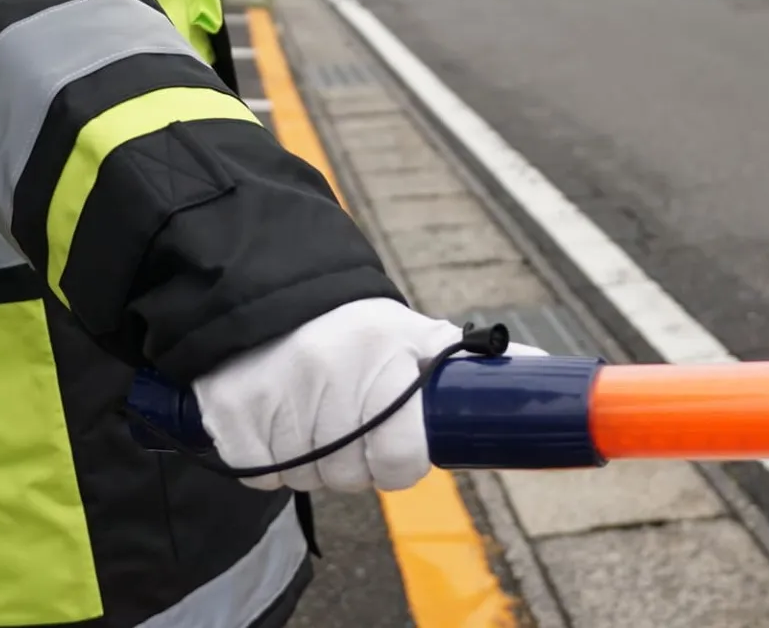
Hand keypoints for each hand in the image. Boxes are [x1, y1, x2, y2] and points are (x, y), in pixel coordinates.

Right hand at [192, 299, 543, 494]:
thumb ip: (467, 362)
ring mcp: (271, 399)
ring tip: (307, 407)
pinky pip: (259, 474)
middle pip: (351, 476)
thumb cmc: (348, 327)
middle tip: (345, 414)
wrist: (259, 289)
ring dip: (309, 458)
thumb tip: (541, 367)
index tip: (392, 438)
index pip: (402, 463)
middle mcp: (325, 376)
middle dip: (352, 457)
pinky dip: (266, 458)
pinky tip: (272, 415)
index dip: (400, 459)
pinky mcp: (227, 417)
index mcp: (381, 357)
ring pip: (307, 479)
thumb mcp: (411, 334)